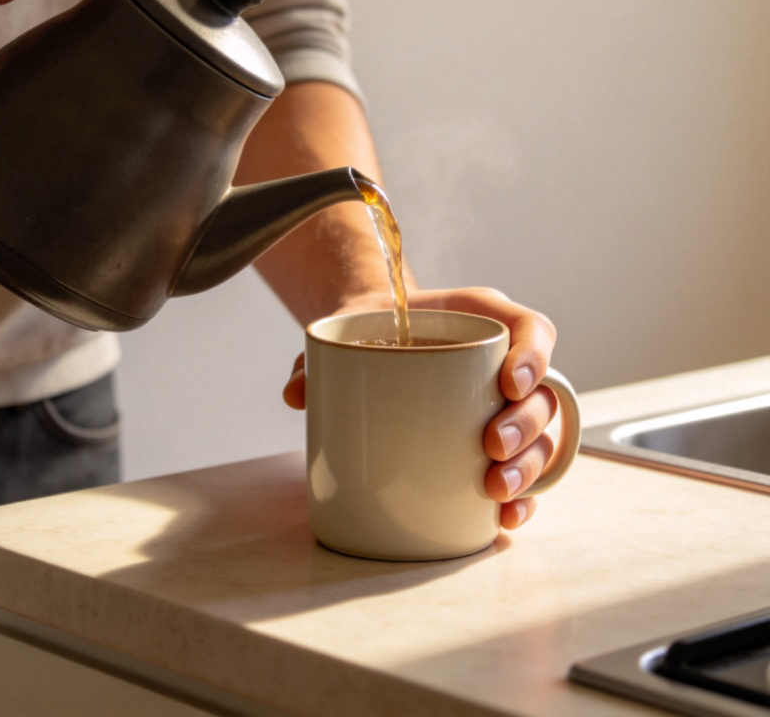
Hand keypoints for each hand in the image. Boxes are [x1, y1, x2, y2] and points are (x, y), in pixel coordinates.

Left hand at [283, 286, 558, 530]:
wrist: (374, 336)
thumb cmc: (372, 328)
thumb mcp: (348, 329)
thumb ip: (320, 353)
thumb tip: (296, 392)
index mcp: (484, 320)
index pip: (532, 329)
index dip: (532, 356)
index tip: (507, 383)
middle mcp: (506, 363)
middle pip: (542, 393)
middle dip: (525, 426)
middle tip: (490, 447)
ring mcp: (506, 407)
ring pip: (542, 436)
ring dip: (528, 466)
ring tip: (495, 489)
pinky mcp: (496, 444)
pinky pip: (526, 470)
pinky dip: (523, 496)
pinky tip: (504, 517)